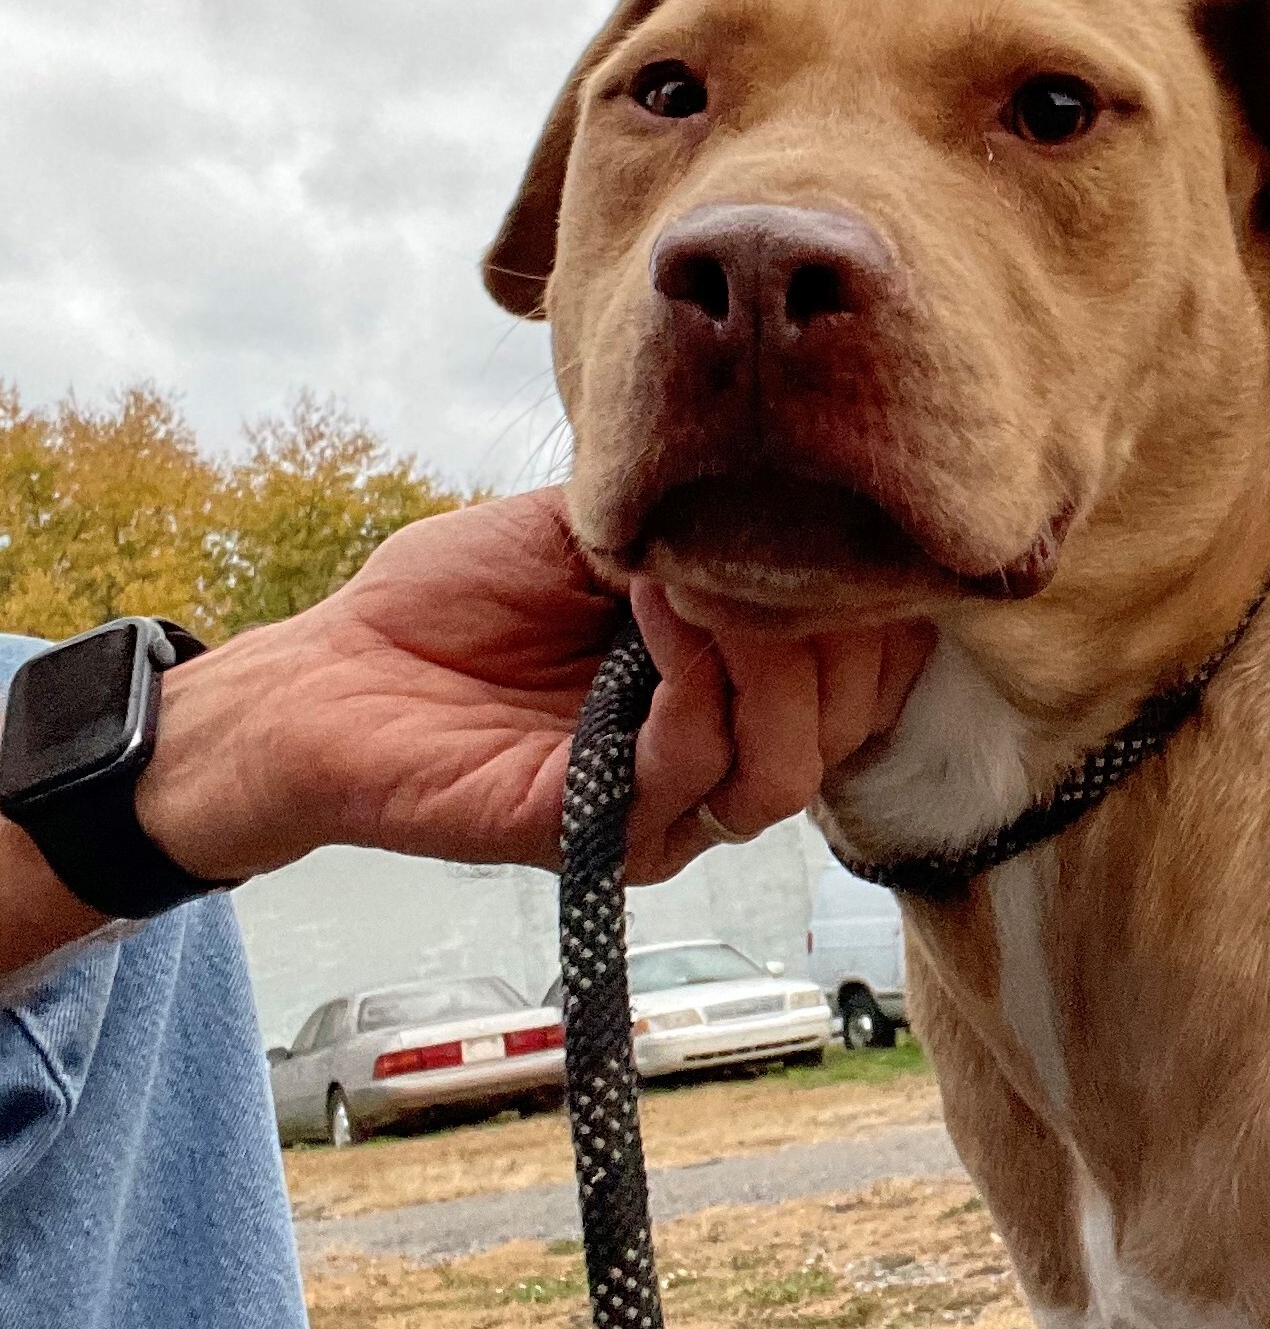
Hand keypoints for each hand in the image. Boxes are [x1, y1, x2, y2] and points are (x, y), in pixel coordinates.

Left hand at [136, 491, 933, 886]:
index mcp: (745, 691)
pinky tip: (654, 604)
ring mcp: (670, 810)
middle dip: (827, 622)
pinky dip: (691, 678)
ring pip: (790, 766)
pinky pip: (692, 768)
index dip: (880, 600)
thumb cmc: (458, 599)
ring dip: (762, 656)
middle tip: (766, 536)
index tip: (842, 509)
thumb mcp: (608, 526)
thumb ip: (709, 522)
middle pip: (853, 723)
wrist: (331, 671)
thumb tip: (808, 489)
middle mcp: (724, 759)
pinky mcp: (603, 838)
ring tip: (699, 575)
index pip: (877, 671)